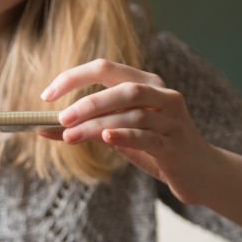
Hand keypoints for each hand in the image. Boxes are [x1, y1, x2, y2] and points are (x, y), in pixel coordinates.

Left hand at [40, 59, 220, 203]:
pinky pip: (148, 136)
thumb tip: (42, 130)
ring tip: (71, 136)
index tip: (46, 95)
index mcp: (145, 84)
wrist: (199, 173)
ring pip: (133, 114)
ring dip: (97, 124)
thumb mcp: (117, 136)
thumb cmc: (154, 149)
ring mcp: (172, 118)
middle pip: (123, 88)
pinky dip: (125, 135)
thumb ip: (85, 129)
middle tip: (61, 118)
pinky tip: (106, 138)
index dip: (74, 77)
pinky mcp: (175, 144)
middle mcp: (162, 94)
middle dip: (88, 102)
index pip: (105, 68)